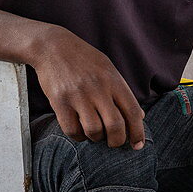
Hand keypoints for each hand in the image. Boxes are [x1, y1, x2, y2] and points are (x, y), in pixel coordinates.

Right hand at [32, 28, 144, 148]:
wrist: (53, 46)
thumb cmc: (84, 59)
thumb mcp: (108, 69)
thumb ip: (123, 92)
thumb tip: (139, 116)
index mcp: (113, 80)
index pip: (132, 111)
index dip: (137, 132)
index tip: (138, 145)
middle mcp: (98, 88)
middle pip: (115, 126)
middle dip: (117, 141)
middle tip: (114, 142)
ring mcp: (78, 95)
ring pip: (94, 131)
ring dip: (96, 138)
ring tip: (94, 131)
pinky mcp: (60, 102)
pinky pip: (72, 130)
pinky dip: (78, 136)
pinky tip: (79, 130)